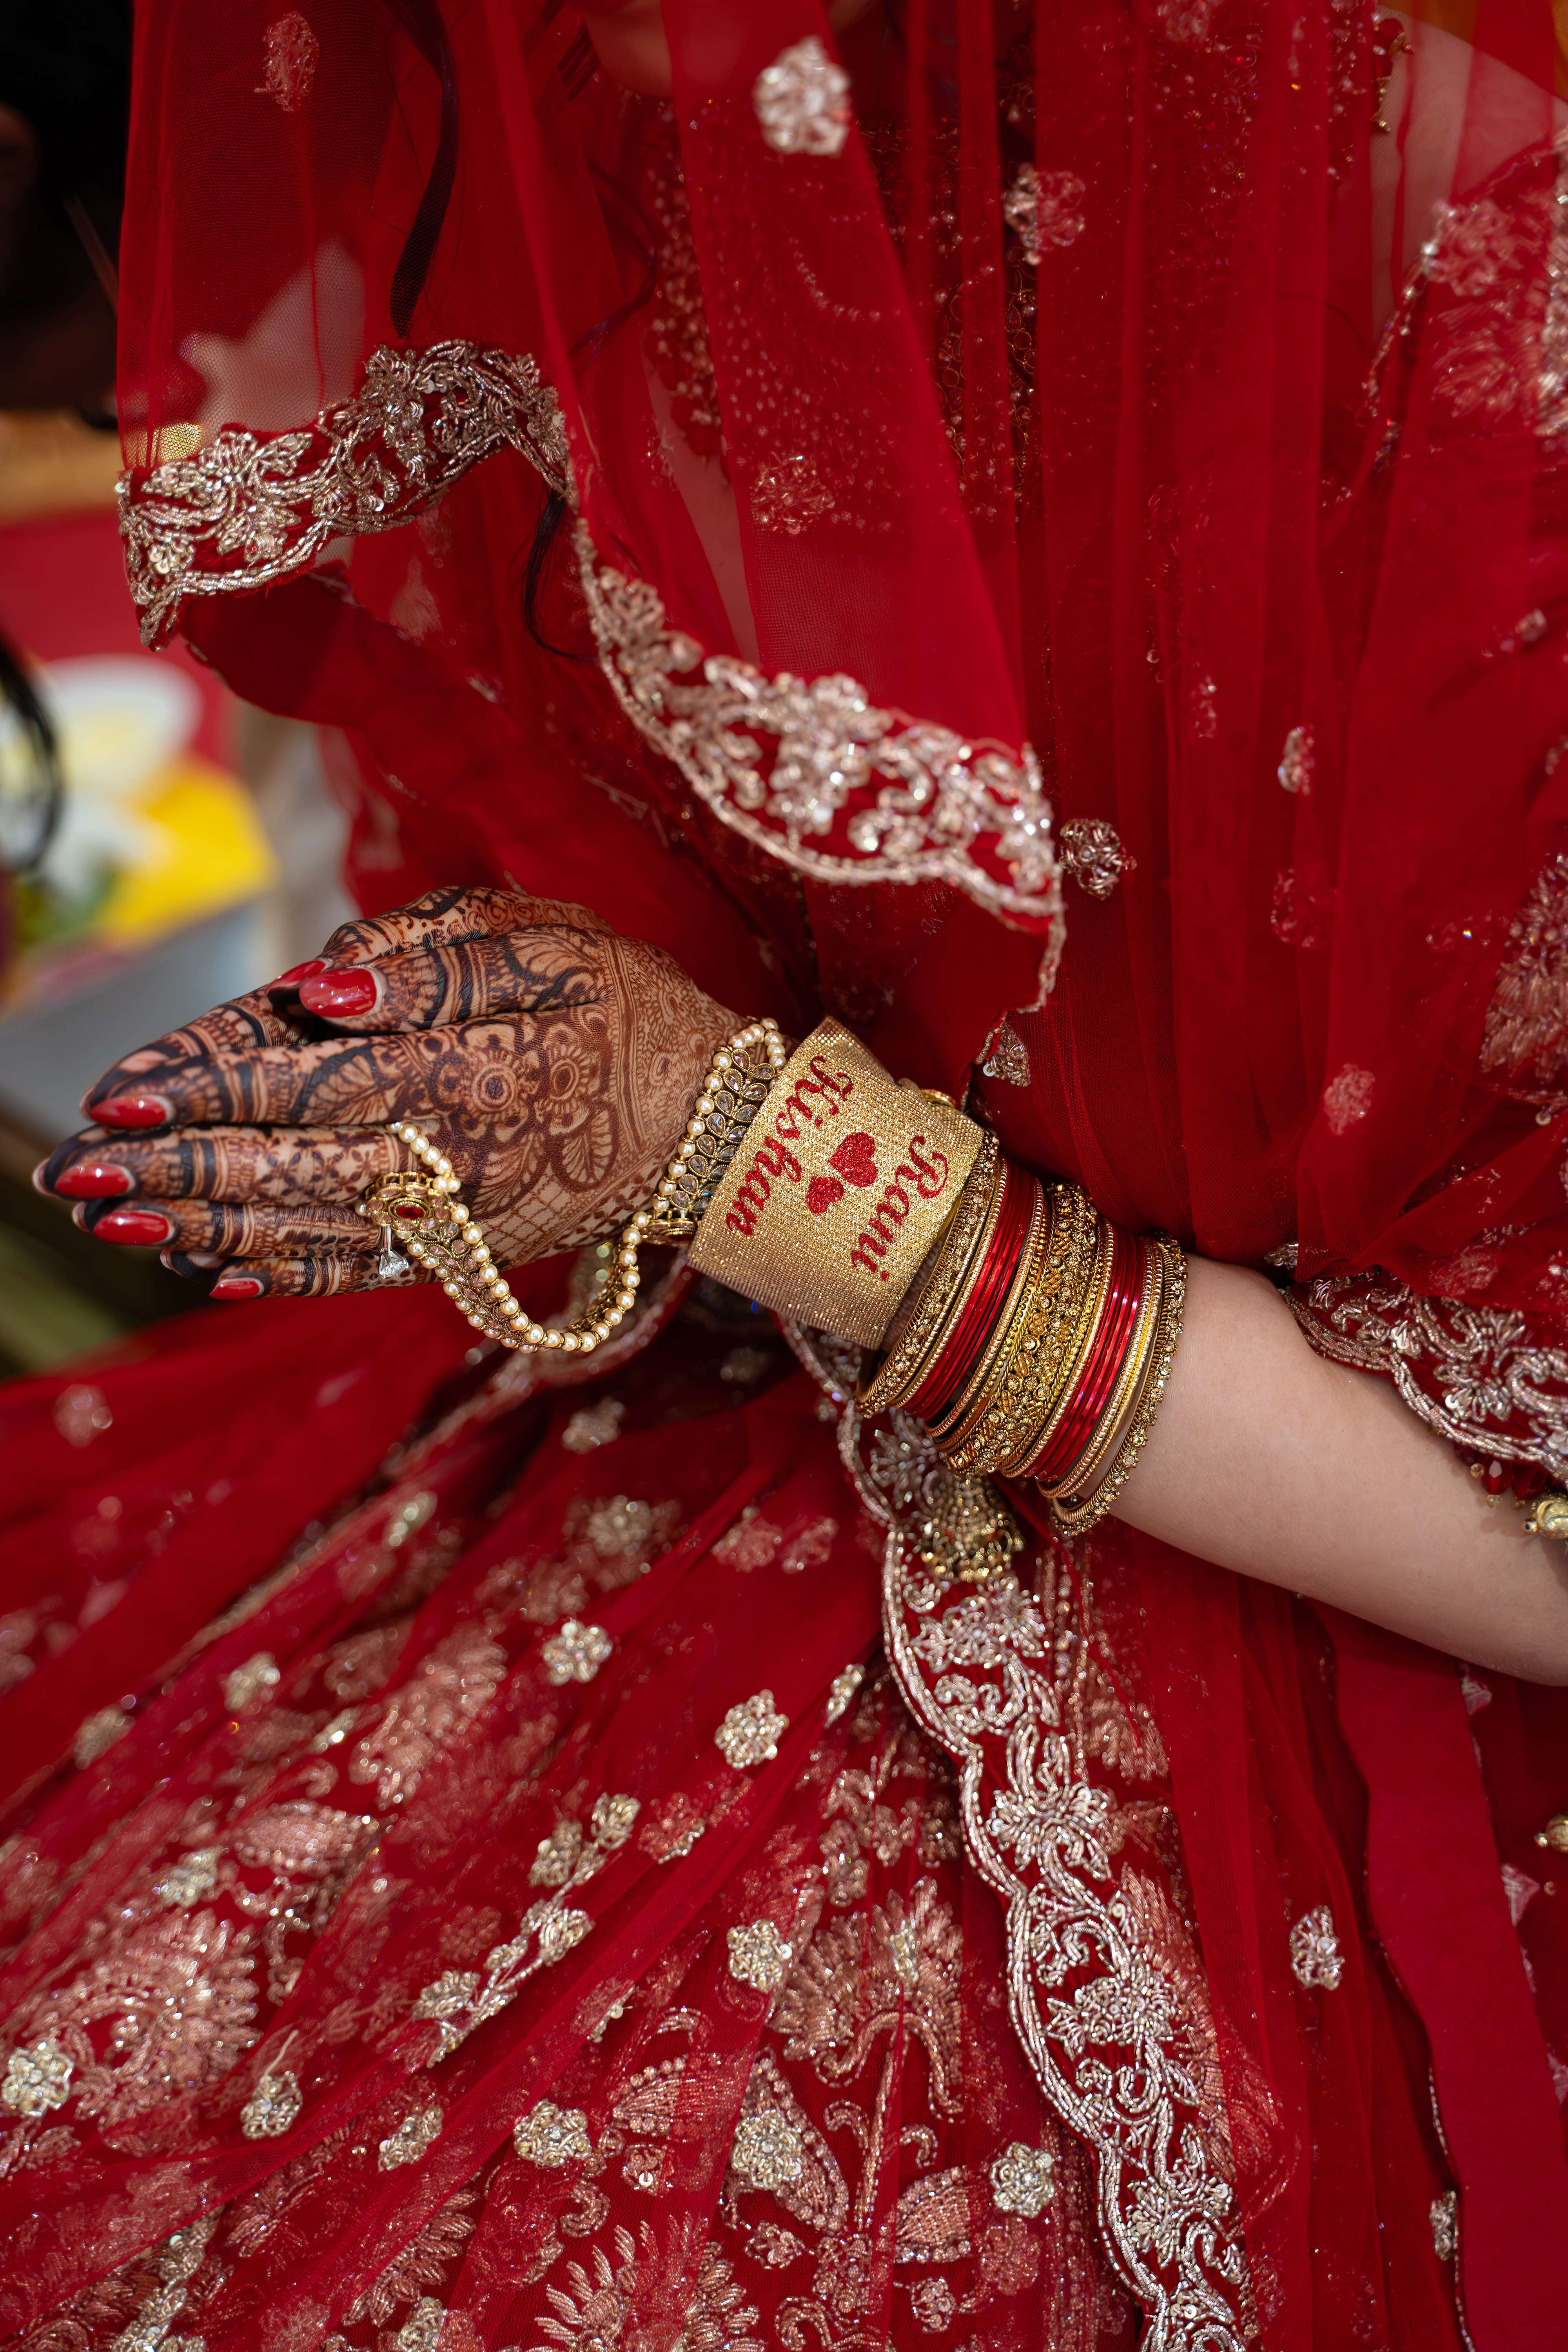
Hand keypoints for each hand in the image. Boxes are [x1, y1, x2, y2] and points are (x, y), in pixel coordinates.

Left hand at [37, 887, 737, 1297]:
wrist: (711, 1122)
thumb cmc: (621, 1005)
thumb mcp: (548, 942)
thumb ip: (436, 959)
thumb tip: (324, 989)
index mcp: (473, 1064)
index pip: (317, 1074)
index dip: (212, 1084)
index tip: (119, 1092)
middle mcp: (456, 1152)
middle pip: (295, 1163)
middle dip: (178, 1169)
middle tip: (73, 1177)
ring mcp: (457, 1217)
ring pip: (313, 1227)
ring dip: (204, 1226)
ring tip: (110, 1222)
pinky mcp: (464, 1253)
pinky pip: (359, 1272)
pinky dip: (279, 1277)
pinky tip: (204, 1270)